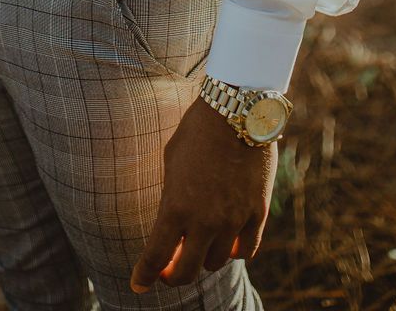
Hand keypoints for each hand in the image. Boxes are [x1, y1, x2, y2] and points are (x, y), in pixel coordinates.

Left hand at [129, 94, 276, 292]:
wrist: (237, 111)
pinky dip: (235, 250)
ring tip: (200, 244)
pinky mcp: (257, 214)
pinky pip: (246, 249)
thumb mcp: (172, 162)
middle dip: (173, 276)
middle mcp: (204, 221)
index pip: (155, 257)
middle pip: (186, 272)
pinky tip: (228, 242)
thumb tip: (171, 228)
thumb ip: (171, 199)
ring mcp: (233, 220)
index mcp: (176, 207)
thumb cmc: (197, 130)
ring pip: (216, 262)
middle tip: (169, 271)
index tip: (138, 284)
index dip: (144, 275)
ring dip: (204, 257)